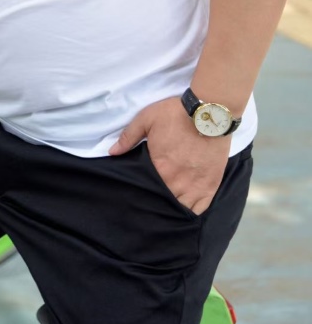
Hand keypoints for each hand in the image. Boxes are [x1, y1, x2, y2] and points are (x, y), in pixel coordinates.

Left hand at [109, 96, 230, 214]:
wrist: (209, 112)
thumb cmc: (176, 114)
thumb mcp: (146, 119)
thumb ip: (128, 137)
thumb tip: (113, 152)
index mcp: (160, 168)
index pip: (146, 190)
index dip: (142, 192)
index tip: (139, 192)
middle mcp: (176, 182)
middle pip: (163, 202)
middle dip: (156, 202)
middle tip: (151, 200)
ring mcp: (195, 186)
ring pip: (180, 209)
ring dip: (172, 208)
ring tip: (167, 205)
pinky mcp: (211, 186)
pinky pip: (200, 209)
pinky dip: (191, 211)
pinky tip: (184, 208)